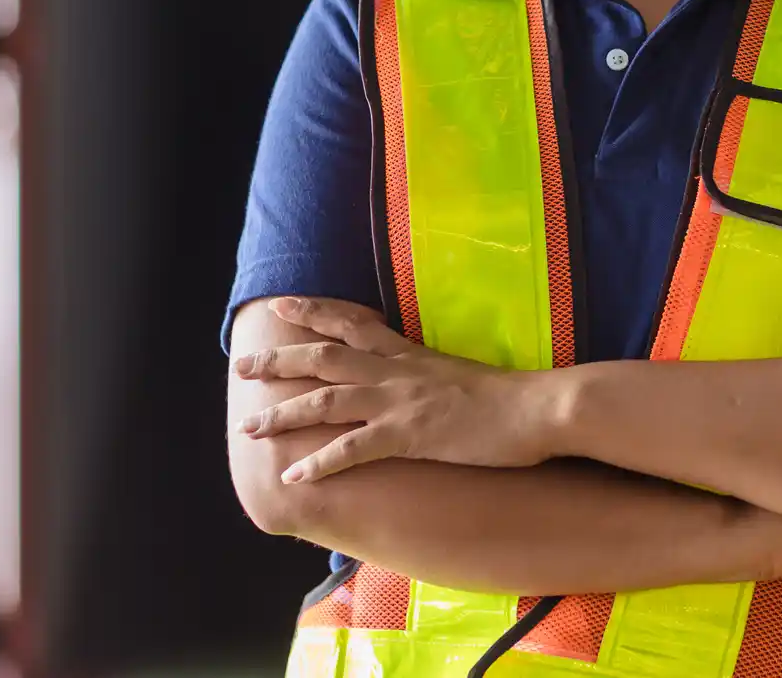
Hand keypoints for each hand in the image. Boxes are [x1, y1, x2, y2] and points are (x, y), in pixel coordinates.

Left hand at [232, 297, 564, 483]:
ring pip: (326, 401)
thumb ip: (430, 374)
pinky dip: (319, 462)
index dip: (314, 313)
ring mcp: (401, 402)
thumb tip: (418, 382)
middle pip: (324, 358)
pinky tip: (293, 474)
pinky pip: (354, 449)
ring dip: (283, 413)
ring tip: (249, 427)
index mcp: (409, 354)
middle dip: (280, 360)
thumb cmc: (507, 398)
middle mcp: (398, 371)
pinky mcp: (411, 435)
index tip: (283, 306)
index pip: (353, 323)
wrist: (539, 408)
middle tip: (242, 365)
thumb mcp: (459, 375)